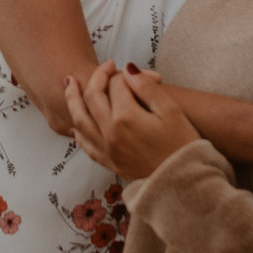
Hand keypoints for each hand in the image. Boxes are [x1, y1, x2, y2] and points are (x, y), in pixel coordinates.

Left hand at [66, 60, 200, 180]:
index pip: (116, 85)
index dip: (124, 74)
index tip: (135, 71)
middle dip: (97, 77)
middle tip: (106, 66)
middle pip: (93, 97)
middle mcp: (110, 133)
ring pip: (80, 119)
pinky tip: (76, 124)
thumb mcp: (171, 111)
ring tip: (69, 83)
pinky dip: (78, 130)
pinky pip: (86, 144)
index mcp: (126, 117)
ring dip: (73, 99)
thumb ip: (147, 88)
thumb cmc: (183, 146)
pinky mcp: (109, 162)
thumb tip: (128, 69)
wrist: (183, 185)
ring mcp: (106, 149)